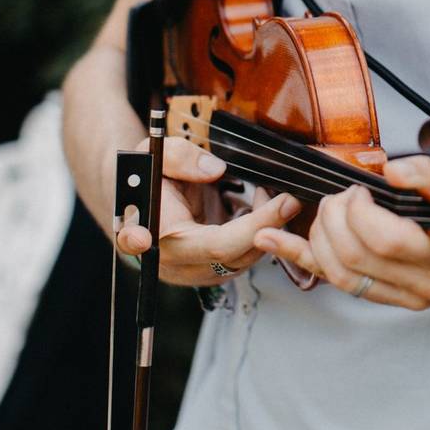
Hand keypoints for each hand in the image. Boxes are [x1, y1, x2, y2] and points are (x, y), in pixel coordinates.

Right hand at [116, 137, 300, 286]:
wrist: (148, 205)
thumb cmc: (151, 181)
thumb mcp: (156, 156)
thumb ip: (180, 157)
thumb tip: (215, 171)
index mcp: (155, 233)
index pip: (167, 240)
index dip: (153, 241)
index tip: (141, 237)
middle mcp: (175, 262)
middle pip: (226, 253)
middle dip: (263, 225)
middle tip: (289, 200)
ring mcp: (198, 273)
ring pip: (244, 258)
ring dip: (266, 227)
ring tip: (270, 194)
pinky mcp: (216, 273)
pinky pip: (247, 257)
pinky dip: (261, 233)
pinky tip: (260, 208)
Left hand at [253, 156, 429, 309]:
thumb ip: (424, 175)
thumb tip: (390, 173)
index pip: (383, 239)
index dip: (359, 211)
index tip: (360, 191)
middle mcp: (420, 283)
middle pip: (353, 256)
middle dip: (334, 219)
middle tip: (341, 198)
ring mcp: (400, 297)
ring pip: (338, 275)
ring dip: (317, 238)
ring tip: (322, 213)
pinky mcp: (384, 299)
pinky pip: (335, 282)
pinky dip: (300, 258)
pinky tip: (271, 240)